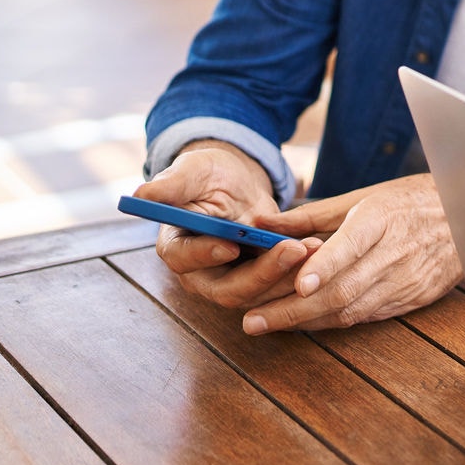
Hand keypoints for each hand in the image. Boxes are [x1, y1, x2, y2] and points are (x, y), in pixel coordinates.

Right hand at [135, 143, 315, 309]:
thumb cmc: (208, 174)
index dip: (205, 255)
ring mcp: (232, 280)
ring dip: (288, 275)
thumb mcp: (192, 171)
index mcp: (176, 246)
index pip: (185, 259)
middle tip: (294, 249)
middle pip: (228, 289)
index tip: (230, 244)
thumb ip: (171, 185)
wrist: (237, 181)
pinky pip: (280, 286)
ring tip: (315, 247)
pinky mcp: (260, 281)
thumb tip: (143, 195)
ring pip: (259, 293)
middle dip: (263, 272)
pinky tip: (322, 252)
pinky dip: (300, 273)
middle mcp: (201, 272)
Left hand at [242, 174, 460, 332]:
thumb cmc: (409, 201)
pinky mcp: (414, 298)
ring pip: (352, 309)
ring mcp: (407, 280)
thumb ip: (310, 215)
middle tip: (253, 320)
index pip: (352, 245)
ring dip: (307, 321)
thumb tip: (261, 225)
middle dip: (294, 310)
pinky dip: (333, 321)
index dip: (326, 266)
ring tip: (268, 324)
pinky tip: (305, 323)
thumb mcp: (362, 197)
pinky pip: (367, 316)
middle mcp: (396, 252)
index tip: (298, 284)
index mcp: (382, 218)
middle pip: (344, 289)